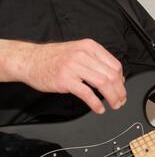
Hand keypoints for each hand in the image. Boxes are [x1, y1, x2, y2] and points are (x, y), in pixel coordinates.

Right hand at [0, 39, 125, 113]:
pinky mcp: (65, 79)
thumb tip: (116, 78)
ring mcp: (74, 66)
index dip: (122, 80)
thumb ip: (96, 62)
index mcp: (90, 47)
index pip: (115, 65)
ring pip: (103, 84)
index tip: (122, 89)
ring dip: (112, 98)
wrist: (29, 60)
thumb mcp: (78, 52)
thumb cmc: (54, 58)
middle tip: (121, 101)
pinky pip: (87, 93)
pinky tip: (99, 109)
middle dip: (120, 91)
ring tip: (114, 105)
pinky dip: (96, 103)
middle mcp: (83, 54)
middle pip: (111, 76)